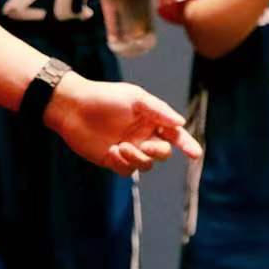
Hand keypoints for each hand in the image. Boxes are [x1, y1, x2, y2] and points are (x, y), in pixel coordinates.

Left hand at [45, 75, 202, 174]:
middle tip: (146, 145)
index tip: (196, 154)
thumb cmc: (105, 97)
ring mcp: (129, 148)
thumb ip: (159, 110)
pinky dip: (123, 163)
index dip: (187, 144)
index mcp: (151, 119)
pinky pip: (127, 171)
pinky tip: (112, 151)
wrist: (73, 108)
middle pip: (163, 152)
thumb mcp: (135, 98)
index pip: (175, 134)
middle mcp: (143, 135)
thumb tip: (181, 122)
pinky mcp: (113, 160)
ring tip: (121, 147)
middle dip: (158, 151)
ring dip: (137, 158)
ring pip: (147, 164)